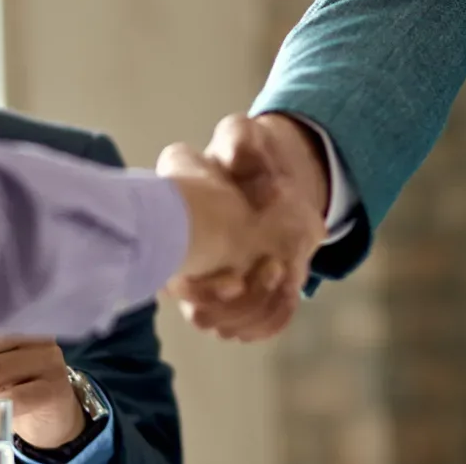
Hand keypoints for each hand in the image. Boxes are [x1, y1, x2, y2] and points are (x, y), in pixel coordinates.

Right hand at [165, 112, 329, 340]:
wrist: (272, 177)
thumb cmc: (245, 157)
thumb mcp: (241, 138)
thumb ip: (237, 142)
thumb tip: (236, 161)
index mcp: (180, 233)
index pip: (176, 281)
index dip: (200, 291)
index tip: (233, 280)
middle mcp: (192, 271)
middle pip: (204, 316)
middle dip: (241, 304)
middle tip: (272, 266)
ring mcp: (219, 290)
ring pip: (230, 327)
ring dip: (262, 308)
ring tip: (283, 271)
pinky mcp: (249, 299)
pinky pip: (257, 327)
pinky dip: (276, 315)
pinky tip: (290, 288)